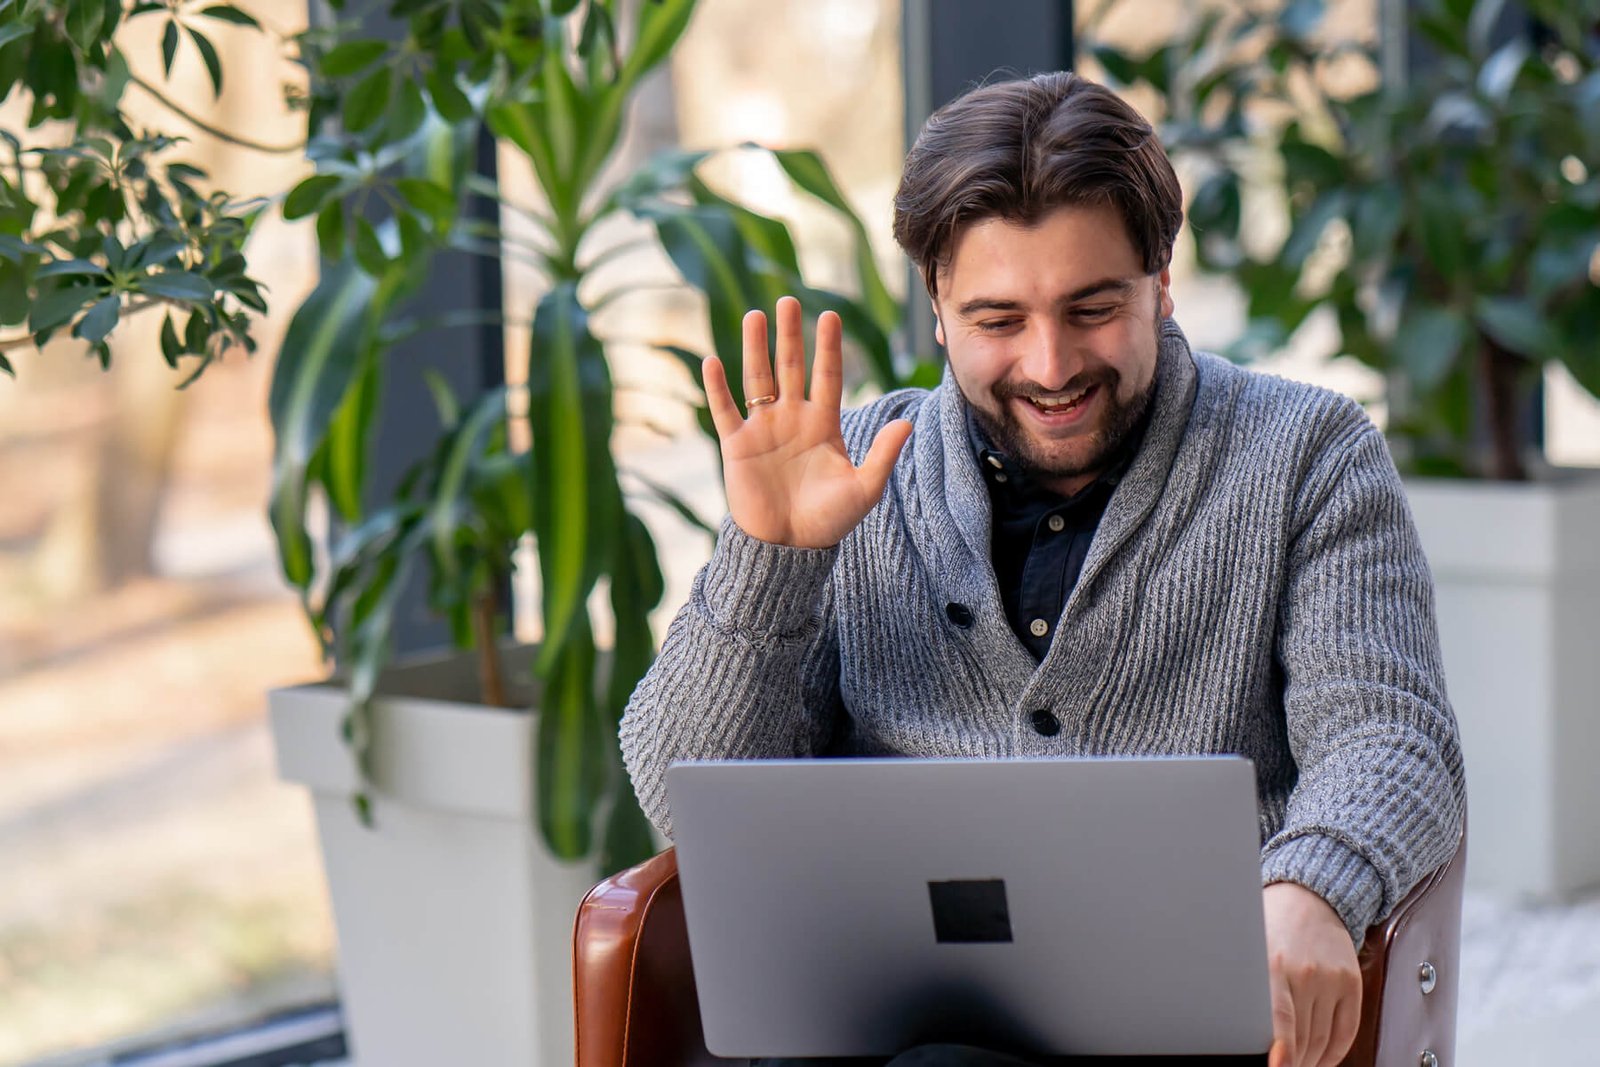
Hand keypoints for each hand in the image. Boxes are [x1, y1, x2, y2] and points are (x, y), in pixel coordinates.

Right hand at [703, 295, 912, 548]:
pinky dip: (717, 388)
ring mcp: (763, 430)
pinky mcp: (737, 447)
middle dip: (790, 335)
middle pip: (791, 367)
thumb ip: (883, 455)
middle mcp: (793, 419)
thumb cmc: (829, 521)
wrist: (789, 548)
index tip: (829, 316)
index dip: (828, 347)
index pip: (827, 376)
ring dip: (756, 348)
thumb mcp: (863, 489)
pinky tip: (712, 361)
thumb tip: (908, 423)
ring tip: (755, 316)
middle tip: (789, 300)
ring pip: (758, 379)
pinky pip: (725, 411)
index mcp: (824, 424)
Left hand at [1263, 882, 1361, 1066]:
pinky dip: (1334, 1053)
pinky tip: (1322, 1060)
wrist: (1308, 896)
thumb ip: (1249, 990)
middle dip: (1292, 1062)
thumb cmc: (1270, 925)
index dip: (1281, 1053)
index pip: (1280, 1021)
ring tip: (1297, 1065)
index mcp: (1274, 965)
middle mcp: (1306, 973)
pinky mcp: (1352, 983)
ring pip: (1323, 1040)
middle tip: (1281, 1066)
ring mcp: (1332, 979)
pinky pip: (1346, 1031)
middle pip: (1302, 1039)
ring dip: (1310, 1061)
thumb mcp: (1249, 950)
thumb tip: (1244, 1028)